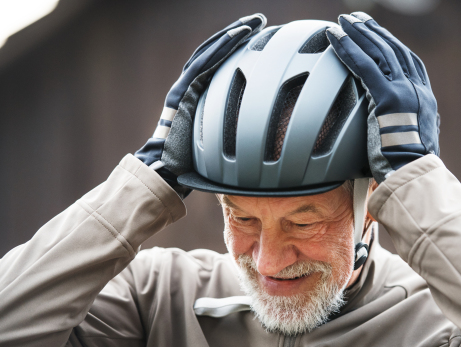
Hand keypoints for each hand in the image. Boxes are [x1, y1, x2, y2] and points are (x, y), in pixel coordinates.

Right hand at [135, 14, 265, 196]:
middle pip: (212, 53)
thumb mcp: (216, 143)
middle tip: (259, 20)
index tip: (257, 36)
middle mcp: (187, 89)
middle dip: (235, 34)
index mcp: (195, 97)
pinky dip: (220, 49)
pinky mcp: (180, 96)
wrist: (165, 176)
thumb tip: (258, 138)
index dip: (234, 47)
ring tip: (252, 22)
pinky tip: (238, 36)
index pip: (216, 64)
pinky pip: (202, 66)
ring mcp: (182, 90)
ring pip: (208, 53)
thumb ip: (229, 132)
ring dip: (230, 35)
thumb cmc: (190, 167)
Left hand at [326, 12, 439, 182]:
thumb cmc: (408, 169)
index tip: (379, 35)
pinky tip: (335, 38)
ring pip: (380, 53)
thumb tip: (393, 132)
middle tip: (358, 19)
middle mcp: (418, 91)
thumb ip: (404, 130)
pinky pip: (365, 67)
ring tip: (344, 21)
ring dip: (360, 34)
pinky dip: (348, 49)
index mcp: (425, 100)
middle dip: (374, 32)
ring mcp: (405, 92)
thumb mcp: (412, 144)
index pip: (409, 63)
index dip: (392, 45)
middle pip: (395, 51)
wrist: (414, 177)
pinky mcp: (388, 98)